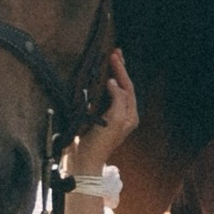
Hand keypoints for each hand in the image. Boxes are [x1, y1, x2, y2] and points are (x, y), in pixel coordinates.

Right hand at [77, 48, 139, 163]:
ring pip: (112, 91)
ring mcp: (109, 116)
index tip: (114, 56)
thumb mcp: (115, 119)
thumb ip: (118, 99)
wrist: (83, 160)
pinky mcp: (96, 118)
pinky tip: (95, 79)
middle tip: (115, 53)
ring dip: (110, 75)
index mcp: (130, 115)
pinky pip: (100, 98)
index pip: (128, 87)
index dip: (121, 71)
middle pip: (123, 87)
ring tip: (108, 61)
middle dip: (119, 70)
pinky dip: (99, 86)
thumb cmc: (101, 142)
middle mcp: (122, 115)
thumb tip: (113, 83)